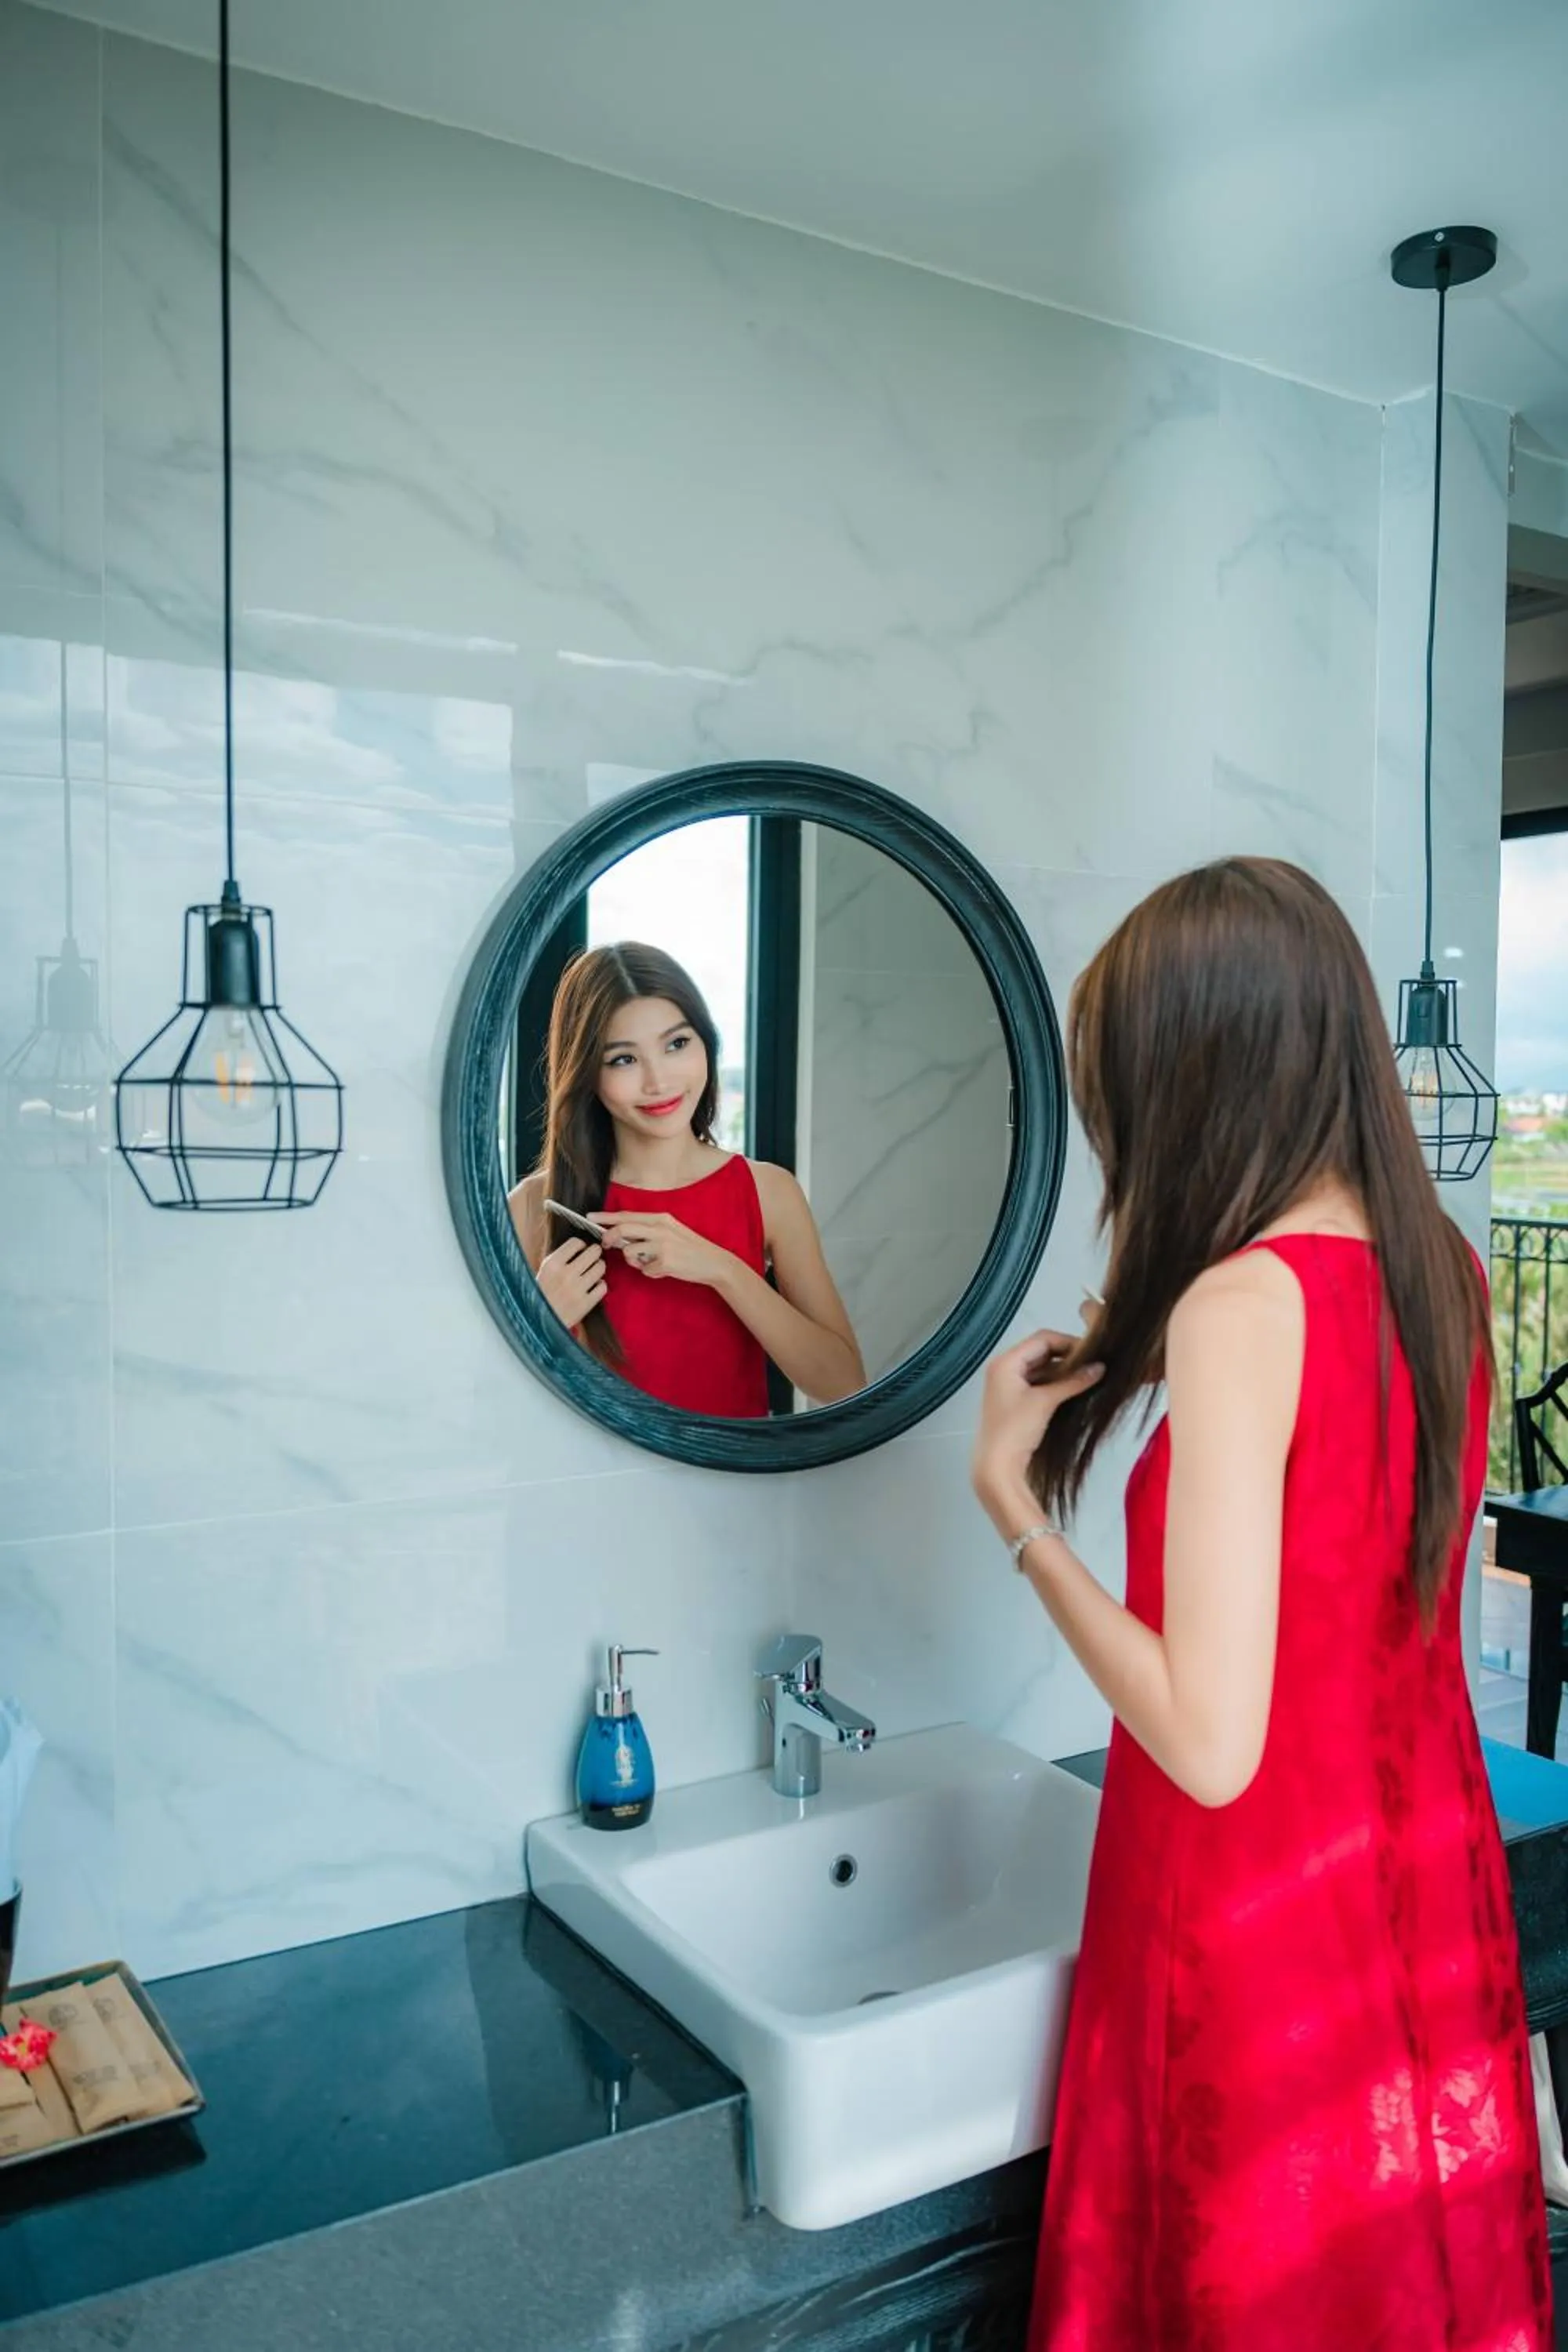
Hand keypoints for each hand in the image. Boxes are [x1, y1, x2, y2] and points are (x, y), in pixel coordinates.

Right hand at [536, 1235, 606, 1330]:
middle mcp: (565, 1275)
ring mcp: (577, 1290)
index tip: (581, 1249)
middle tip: (592, 1258)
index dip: (581, 1245)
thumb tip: (581, 1246)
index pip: (576, 1242)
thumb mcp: (544, 1271)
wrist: (538, 1321)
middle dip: (594, 1253)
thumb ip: (560, 1258)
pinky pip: (603, 1287)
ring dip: (599, 1268)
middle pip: (593, 1252)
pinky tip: (593, 1287)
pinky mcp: (585, 1304)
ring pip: (600, 1267)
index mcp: (552, 1265)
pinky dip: (600, 1285)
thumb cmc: (541, 1294)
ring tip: (593, 1272)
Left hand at [590, 1210, 732, 1287]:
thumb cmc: (689, 1248)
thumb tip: (623, 1237)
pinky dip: (651, 1272)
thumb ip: (648, 1232)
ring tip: (649, 1263)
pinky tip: (664, 1270)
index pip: (627, 1215)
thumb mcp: (670, 1231)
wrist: (713, 1262)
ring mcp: (662, 1244)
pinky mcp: (665, 1261)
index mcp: (660, 1218)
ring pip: (630, 1251)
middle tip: (605, 1244)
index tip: (590, 1217)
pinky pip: (644, 1269)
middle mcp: (660, 1228)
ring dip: (634, 1261)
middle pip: (623, 1228)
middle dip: (610, 1237)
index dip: (606, 1216)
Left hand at [971, 1329, 1102, 1524]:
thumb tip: (1101, 1367)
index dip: (1068, 1342)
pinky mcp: (1014, 1400)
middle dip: (1067, 1357)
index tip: (1094, 1351)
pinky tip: (1074, 1388)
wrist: (997, 1466)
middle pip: (1041, 1352)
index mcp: (1006, 1361)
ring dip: (1062, 1371)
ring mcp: (1007, 1384)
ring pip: (1040, 1368)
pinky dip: (1054, 1384)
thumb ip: (1074, 1382)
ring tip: (1089, 1375)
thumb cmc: (1016, 1428)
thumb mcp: (1046, 1401)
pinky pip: (1037, 1383)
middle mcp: (1004, 1368)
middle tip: (1094, 1363)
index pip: (1042, 1339)